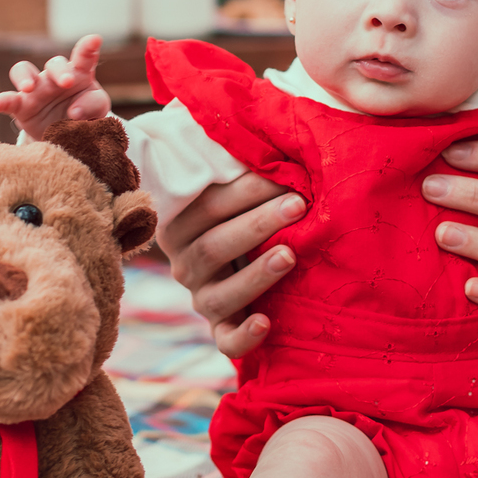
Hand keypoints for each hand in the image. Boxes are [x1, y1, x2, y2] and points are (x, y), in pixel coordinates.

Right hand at [0, 34, 111, 140]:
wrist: (68, 137)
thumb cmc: (85, 115)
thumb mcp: (97, 111)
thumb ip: (93, 106)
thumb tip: (74, 112)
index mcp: (79, 75)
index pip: (83, 58)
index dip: (87, 47)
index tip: (95, 41)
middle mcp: (55, 78)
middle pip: (54, 64)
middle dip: (60, 71)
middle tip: (68, 82)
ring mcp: (36, 90)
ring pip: (24, 70)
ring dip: (25, 77)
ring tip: (28, 88)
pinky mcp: (21, 106)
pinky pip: (6, 101)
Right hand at [160, 173, 305, 358]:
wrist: (241, 271)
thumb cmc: (245, 216)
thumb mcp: (235, 194)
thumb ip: (241, 171)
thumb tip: (271, 136)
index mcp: (180, 225)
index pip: (206, 206)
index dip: (244, 191)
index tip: (283, 176)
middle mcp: (184, 265)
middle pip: (213, 247)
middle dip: (257, 225)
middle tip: (297, 205)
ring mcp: (201, 300)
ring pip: (219, 294)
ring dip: (255, 275)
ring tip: (289, 255)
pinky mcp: (221, 330)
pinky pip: (226, 341)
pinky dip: (244, 335)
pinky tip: (266, 323)